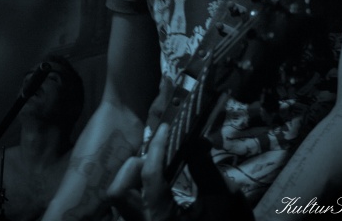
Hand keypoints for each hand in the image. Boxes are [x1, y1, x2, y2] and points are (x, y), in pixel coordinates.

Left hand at [107, 124, 253, 220]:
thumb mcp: (223, 199)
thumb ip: (204, 167)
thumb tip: (195, 139)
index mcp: (162, 220)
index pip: (151, 177)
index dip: (158, 147)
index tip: (167, 128)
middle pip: (118, 192)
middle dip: (135, 168)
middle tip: (159, 160)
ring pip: (120, 199)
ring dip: (135, 177)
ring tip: (160, 170)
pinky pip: (130, 206)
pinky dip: (139, 188)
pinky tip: (160, 183)